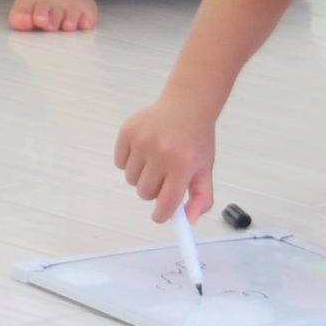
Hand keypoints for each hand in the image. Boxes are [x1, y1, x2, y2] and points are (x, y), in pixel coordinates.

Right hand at [114, 97, 215, 222]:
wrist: (188, 104)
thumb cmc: (196, 140)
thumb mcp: (205, 168)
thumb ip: (201, 197)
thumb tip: (188, 221)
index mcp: (183, 164)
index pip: (165, 204)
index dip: (162, 214)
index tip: (161, 214)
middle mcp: (162, 152)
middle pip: (145, 194)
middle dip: (154, 190)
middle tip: (165, 175)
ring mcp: (142, 140)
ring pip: (131, 180)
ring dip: (142, 175)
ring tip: (156, 159)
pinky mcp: (127, 131)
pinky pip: (119, 163)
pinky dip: (129, 161)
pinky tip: (144, 148)